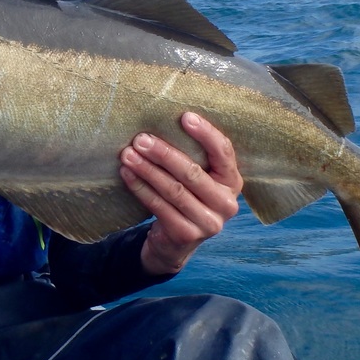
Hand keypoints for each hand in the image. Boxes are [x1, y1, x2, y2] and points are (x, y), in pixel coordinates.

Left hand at [119, 112, 242, 275]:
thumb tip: (163, 119)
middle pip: (193, 172)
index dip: (206, 134)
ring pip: (174, 190)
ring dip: (148, 170)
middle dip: (164, 153)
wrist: (176, 242)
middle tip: (140, 139)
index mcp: (233, 181)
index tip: (185, 117)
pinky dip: (141, 189)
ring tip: (128, 155)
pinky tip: (127, 175)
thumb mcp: (198, 178)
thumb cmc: (186, 196)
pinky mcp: (187, 235)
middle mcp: (227, 203)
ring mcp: (209, 223)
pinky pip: (160, 207)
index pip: (223, 152)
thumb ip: (193, 156)